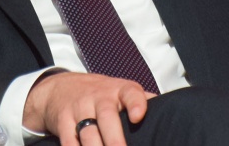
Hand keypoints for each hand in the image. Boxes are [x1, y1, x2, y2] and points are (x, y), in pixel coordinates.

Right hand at [23, 72, 154, 145]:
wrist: (60, 87)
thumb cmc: (99, 94)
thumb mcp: (121, 91)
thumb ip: (142, 100)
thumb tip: (168, 111)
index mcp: (118, 90)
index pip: (130, 93)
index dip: (136, 103)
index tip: (138, 116)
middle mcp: (98, 97)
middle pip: (107, 117)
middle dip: (114, 140)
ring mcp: (79, 109)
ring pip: (87, 134)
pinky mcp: (62, 121)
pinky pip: (69, 142)